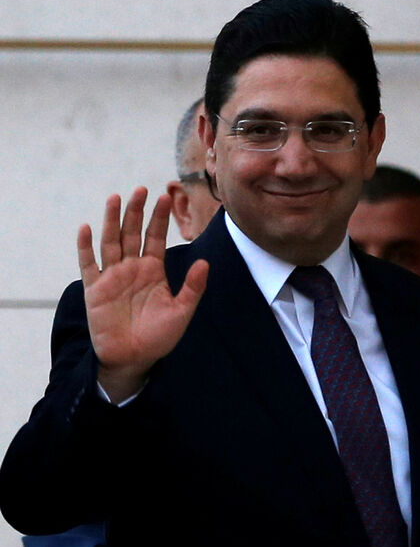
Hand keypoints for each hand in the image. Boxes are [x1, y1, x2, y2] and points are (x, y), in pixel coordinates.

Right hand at [78, 187, 208, 402]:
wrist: (135, 358)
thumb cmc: (160, 337)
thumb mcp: (182, 310)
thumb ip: (193, 287)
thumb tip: (206, 262)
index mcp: (153, 270)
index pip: (156, 237)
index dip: (160, 218)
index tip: (166, 196)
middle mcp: (132, 268)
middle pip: (133, 232)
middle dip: (137, 211)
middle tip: (141, 188)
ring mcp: (112, 276)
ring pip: (110, 241)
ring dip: (112, 219)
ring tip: (115, 197)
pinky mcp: (95, 289)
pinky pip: (88, 264)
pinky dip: (85, 247)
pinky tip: (86, 228)